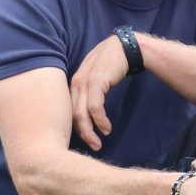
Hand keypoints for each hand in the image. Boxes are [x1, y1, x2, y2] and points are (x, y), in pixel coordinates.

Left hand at [67, 34, 132, 150]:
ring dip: (90, 131)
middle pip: (73, 114)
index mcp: (74, 83)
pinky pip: (95, 107)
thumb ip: (89, 91)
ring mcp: (85, 82)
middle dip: (82, 134)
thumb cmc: (112, 63)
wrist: (125, 47)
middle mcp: (76, 83)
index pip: (70, 110)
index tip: (86, 139)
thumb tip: (88, 110)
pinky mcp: (96, 82)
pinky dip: (100, 121)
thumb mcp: (96, 77)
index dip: (76, 127)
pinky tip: (107, 128)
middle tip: (93, 146)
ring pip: (81, 114)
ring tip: (99, 142)